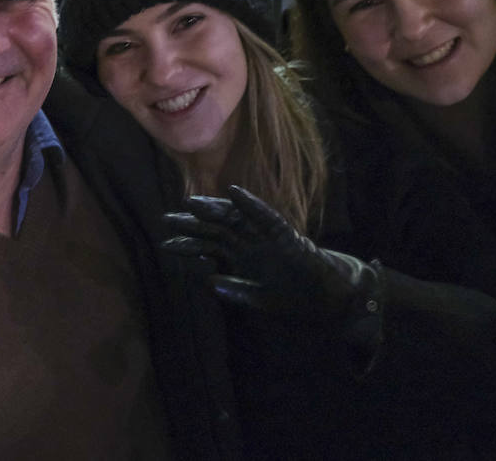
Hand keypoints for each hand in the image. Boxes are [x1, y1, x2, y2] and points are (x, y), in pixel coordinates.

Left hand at [162, 184, 378, 314]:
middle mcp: (251, 245)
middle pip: (217, 230)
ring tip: (192, 203)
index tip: (166, 242)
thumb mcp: (260, 301)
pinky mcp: (286, 237)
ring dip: (215, 209)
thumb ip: (237, 292)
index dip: (189, 244)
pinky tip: (234, 194)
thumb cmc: (294, 299)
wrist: (329, 301)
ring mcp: (267, 239)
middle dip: (193, 225)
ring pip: (236, 220)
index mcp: (242, 260)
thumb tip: (209, 281)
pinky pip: (267, 218)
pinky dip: (251, 206)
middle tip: (168, 219)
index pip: (211, 248)